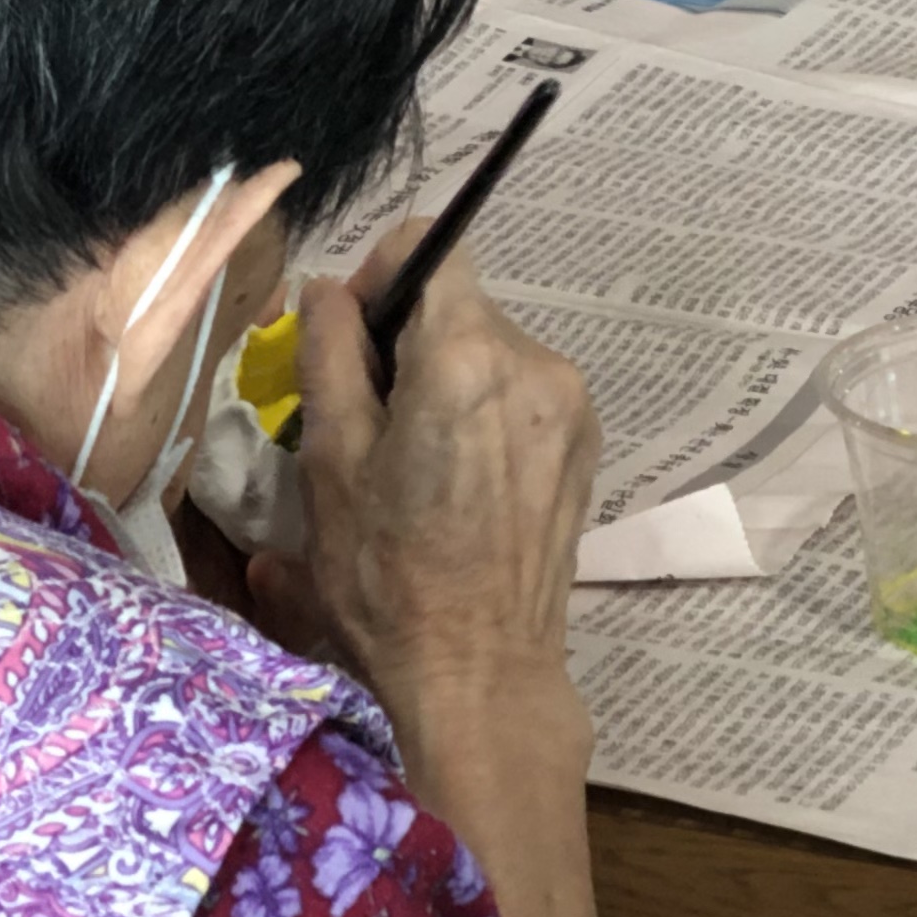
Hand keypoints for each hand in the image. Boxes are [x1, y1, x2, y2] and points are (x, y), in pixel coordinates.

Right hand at [255, 250, 615, 916]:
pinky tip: (453, 478)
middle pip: (459, 302)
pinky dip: (482, 409)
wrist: (480, 672)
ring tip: (406, 458)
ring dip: (442, 376)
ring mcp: (572, 404)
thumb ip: (330, 354)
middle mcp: (536, 362)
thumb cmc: (387, 576)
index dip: (379, 275)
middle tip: (360, 412)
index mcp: (469, 354)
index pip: (430, 244)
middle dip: (404, 337)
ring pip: (490, 348)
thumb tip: (330, 289)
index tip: (347, 333)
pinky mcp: (586, 443)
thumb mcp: (331, 460)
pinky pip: (522, 391)